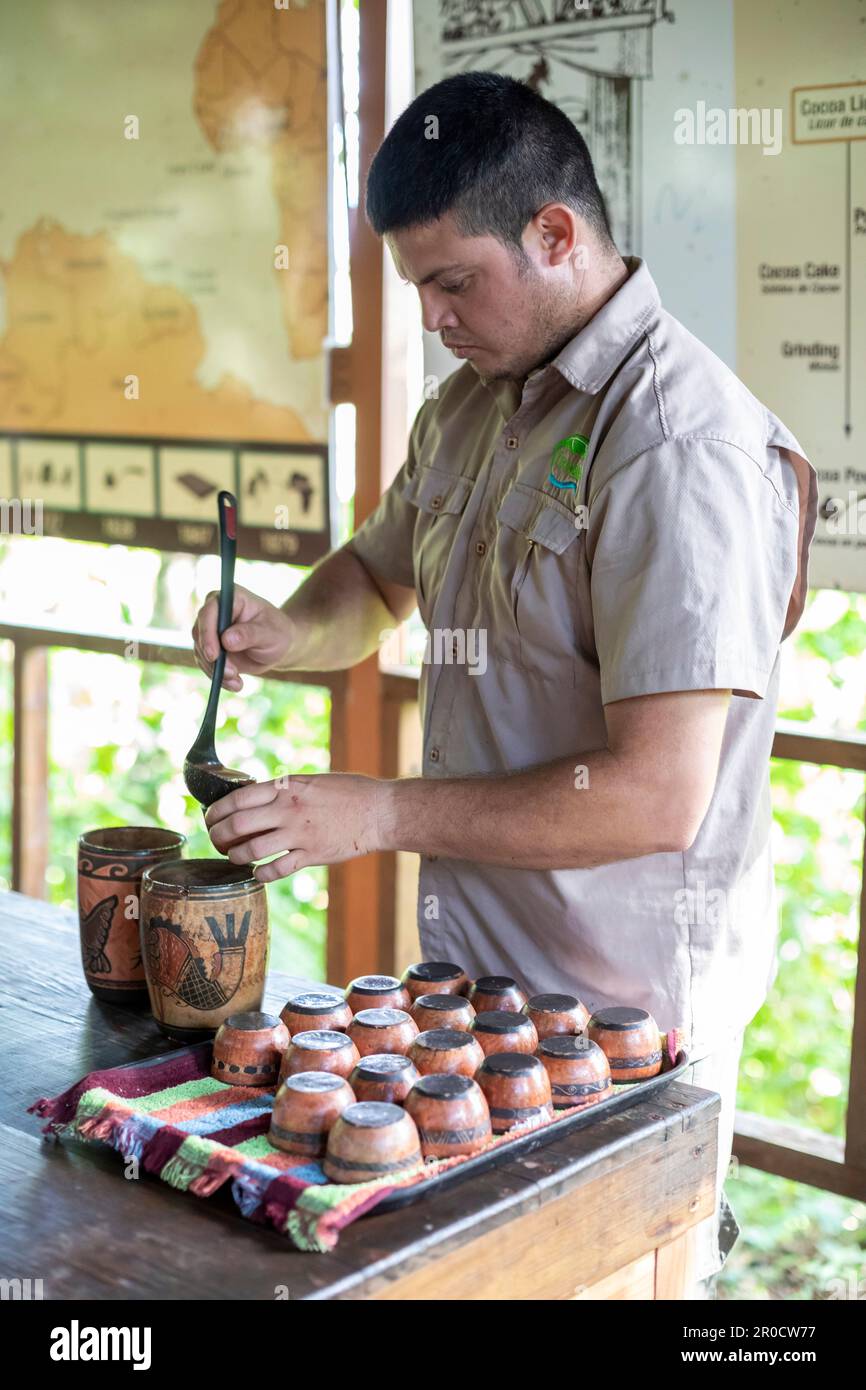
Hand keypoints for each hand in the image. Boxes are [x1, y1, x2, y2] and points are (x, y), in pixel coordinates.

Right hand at [191, 584, 293, 690]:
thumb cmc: (277, 632)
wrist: (277, 647)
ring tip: (237, 682)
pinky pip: (206, 664)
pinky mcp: (210, 648)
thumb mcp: (270, 633)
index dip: (208, 633)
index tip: (213, 655)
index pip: (209, 611)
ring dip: (216, 670)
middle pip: (199, 633)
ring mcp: (210, 630)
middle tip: (231, 673)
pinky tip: (235, 684)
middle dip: (212, 657)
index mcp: (230, 598)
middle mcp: (215, 611)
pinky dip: (219, 677)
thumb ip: (250, 634)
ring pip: (201, 651)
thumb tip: (226, 640)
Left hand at [204, 774, 393, 880]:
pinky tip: (259, 873)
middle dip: (218, 837)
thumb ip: (283, 790)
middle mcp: (287, 810)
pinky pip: (277, 869)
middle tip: (218, 842)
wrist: (380, 811)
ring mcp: (299, 834)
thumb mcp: (310, 781)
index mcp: (286, 787)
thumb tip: (255, 799)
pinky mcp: (312, 855)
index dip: (216, 813)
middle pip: (237, 826)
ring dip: (236, 857)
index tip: (211, 820)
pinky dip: (262, 874)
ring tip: (235, 858)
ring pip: (251, 850)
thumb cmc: (349, 792)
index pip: (236, 800)